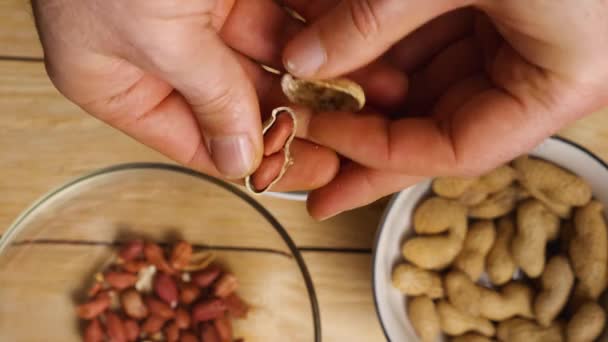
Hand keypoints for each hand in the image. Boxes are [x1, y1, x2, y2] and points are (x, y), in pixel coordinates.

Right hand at [31, 0, 346, 189]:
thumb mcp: (160, 38)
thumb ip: (210, 98)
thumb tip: (239, 158)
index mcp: (116, 79)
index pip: (191, 139)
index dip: (248, 158)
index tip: (303, 169)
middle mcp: (156, 47)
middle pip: (236, 98)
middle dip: (296, 114)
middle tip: (349, 130)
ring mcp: (192, 8)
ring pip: (266, 54)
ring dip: (318, 72)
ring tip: (372, 89)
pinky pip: (280, 10)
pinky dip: (316, 26)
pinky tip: (356, 45)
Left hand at [283, 1, 607, 218]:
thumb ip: (377, 17)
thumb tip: (305, 61)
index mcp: (555, 82)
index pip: (456, 148)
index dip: (381, 153)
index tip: (321, 137)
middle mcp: (534, 69)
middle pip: (435, 123)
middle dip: (365, 134)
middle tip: (307, 155)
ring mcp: (513, 36)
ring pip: (424, 81)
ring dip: (364, 83)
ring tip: (306, 94)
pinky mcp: (493, 8)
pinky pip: (426, 38)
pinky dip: (379, 39)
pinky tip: (332, 44)